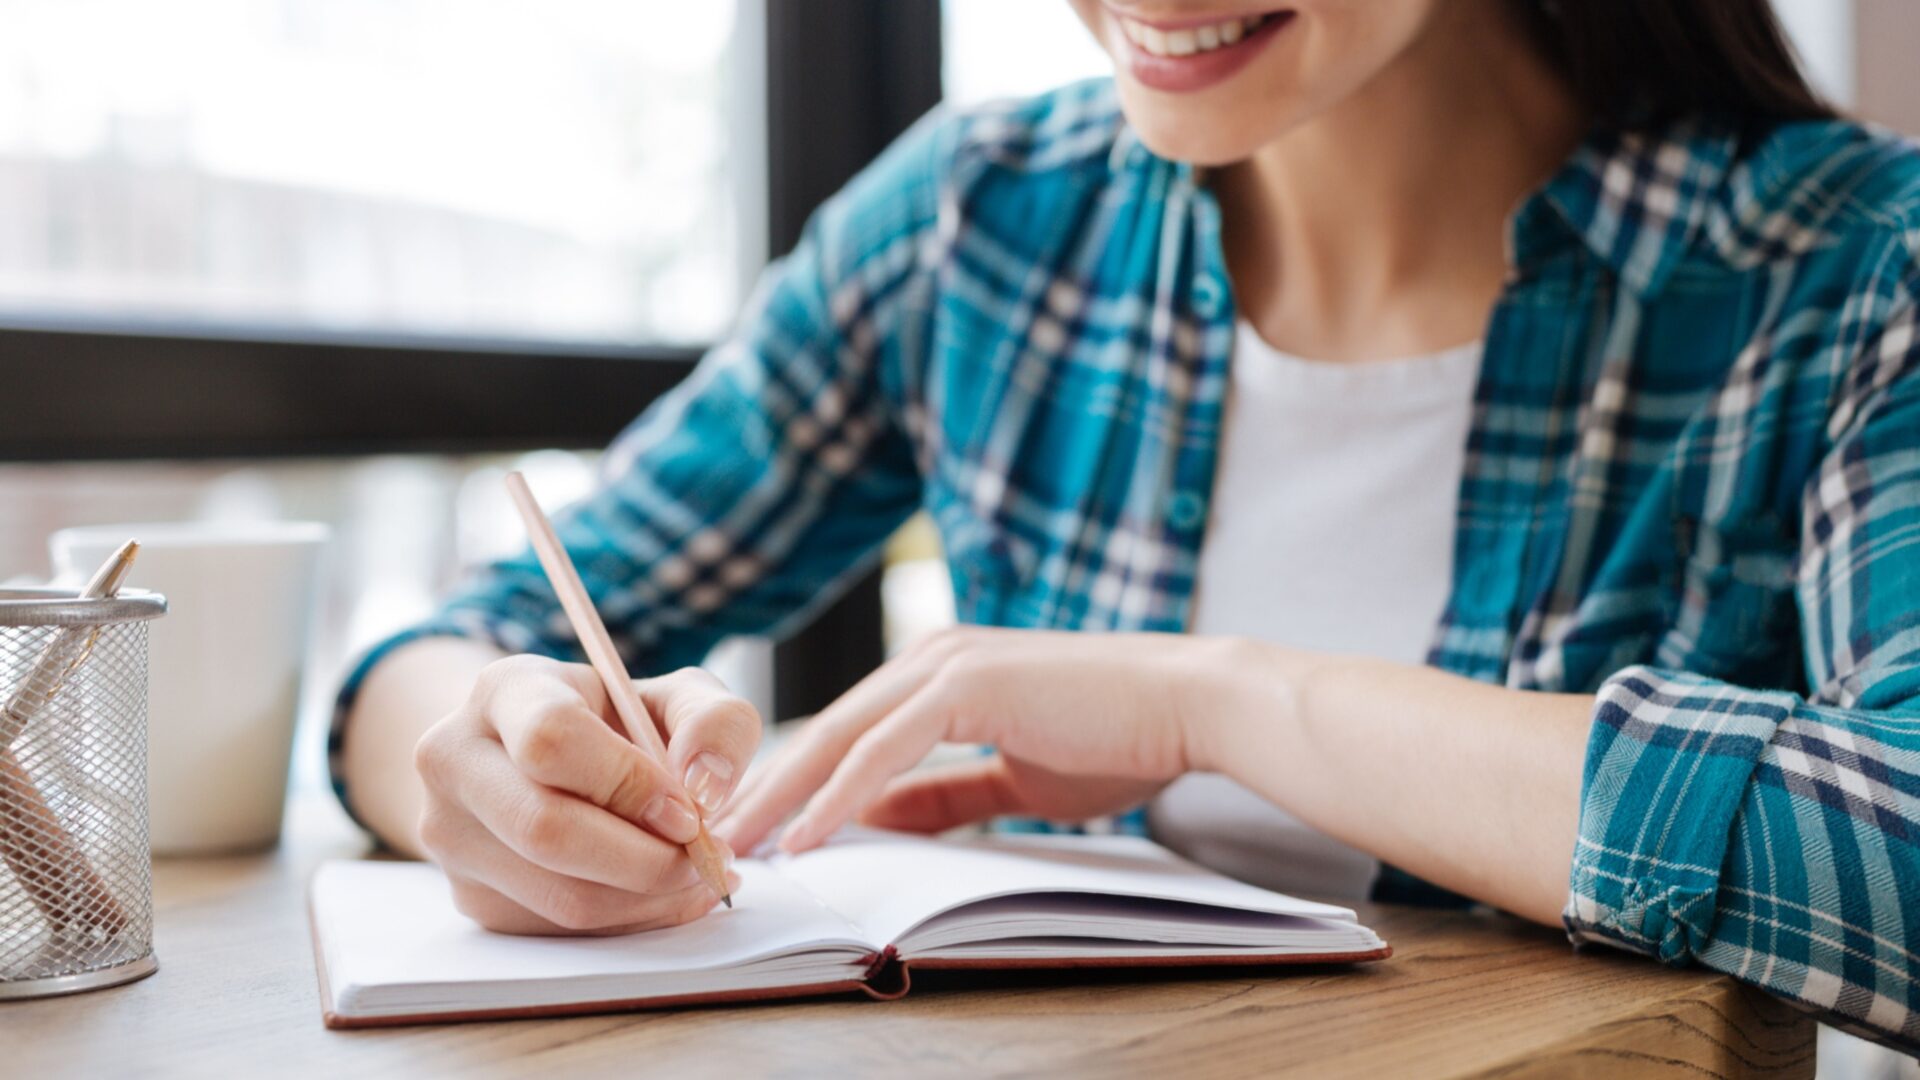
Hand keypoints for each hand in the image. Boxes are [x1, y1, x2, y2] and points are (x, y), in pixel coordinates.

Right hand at [413, 656, 758, 934]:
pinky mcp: (471, 896)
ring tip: (699, 873)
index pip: (550, 740)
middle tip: (708, 855)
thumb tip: (706, 786)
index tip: (690, 809)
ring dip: (651, 898)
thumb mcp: (677, 697)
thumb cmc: (618, 724)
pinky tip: (664, 893)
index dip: (628, 783)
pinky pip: (561, 931)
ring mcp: (451, 835)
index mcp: (505, 691)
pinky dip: (632, 922)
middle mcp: (456, 760)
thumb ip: (715, 722)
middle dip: (649, 858)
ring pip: (560, 896)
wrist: (544, 760)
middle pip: (547, 830)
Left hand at [716, 627, 1223, 853]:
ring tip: (740, 842)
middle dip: (766, 786)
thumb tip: (874, 818)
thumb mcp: (1009, 776)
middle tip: (715, 837)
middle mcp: (931, 657)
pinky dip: (841, 794)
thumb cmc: (1113, 738)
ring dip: (784, 793)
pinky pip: (885, 750)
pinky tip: (807, 833)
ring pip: (841, 737)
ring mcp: (946, 665)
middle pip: (825, 730)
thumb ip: (941, 794)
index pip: (846, 732)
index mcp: (939, 673)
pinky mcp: (967, 685)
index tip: (755, 827)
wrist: (1184, 705)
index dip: (796, 780)